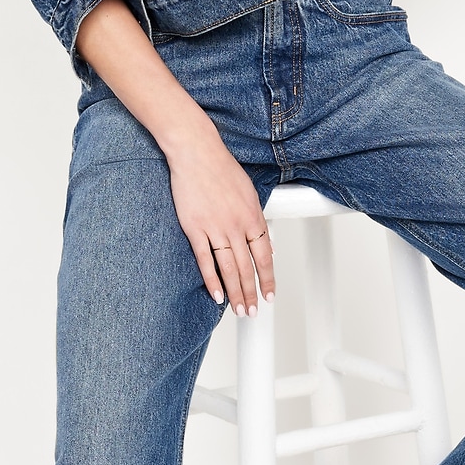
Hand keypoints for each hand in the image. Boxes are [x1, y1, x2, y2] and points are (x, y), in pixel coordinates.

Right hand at [165, 125, 275, 315]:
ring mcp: (216, 229)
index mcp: (252, 217)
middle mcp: (237, 226)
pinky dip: (212, 280)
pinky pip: (205, 260)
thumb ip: (256, 220)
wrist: (197, 153)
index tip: (270, 294)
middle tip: (253, 311)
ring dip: (235, 293)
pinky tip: (217, 295)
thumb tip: (265, 243)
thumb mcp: (249, 193)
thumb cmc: (221, 169)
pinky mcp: (195, 228)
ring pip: (229, 269)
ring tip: (239, 310)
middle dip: (251, 293)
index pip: (265, 256)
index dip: (268, 278)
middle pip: (247, 268)